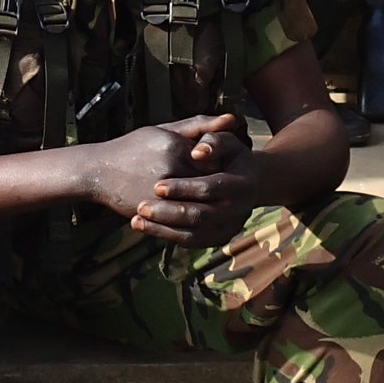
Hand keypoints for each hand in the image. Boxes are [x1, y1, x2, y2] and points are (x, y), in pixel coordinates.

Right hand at [82, 120, 214, 220]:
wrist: (96, 172)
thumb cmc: (132, 148)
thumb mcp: (163, 130)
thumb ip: (198, 125)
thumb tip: (231, 119)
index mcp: (174, 147)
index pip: (214, 159)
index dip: (219, 166)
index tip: (218, 168)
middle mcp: (169, 169)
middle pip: (209, 183)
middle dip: (214, 188)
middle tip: (216, 189)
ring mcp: (160, 193)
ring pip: (198, 205)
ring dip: (204, 205)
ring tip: (201, 201)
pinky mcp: (153, 212)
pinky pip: (182, 220)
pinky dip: (190, 219)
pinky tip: (189, 213)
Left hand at [132, 124, 258, 247]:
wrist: (246, 180)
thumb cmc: (229, 155)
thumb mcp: (226, 141)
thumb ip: (213, 140)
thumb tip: (197, 152)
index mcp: (243, 184)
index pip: (210, 188)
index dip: (183, 188)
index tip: (156, 187)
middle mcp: (240, 210)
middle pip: (201, 216)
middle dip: (169, 212)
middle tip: (141, 207)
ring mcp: (230, 227)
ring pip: (195, 235)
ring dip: (163, 230)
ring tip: (137, 221)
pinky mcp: (219, 238)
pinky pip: (193, 242)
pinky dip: (169, 236)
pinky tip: (148, 228)